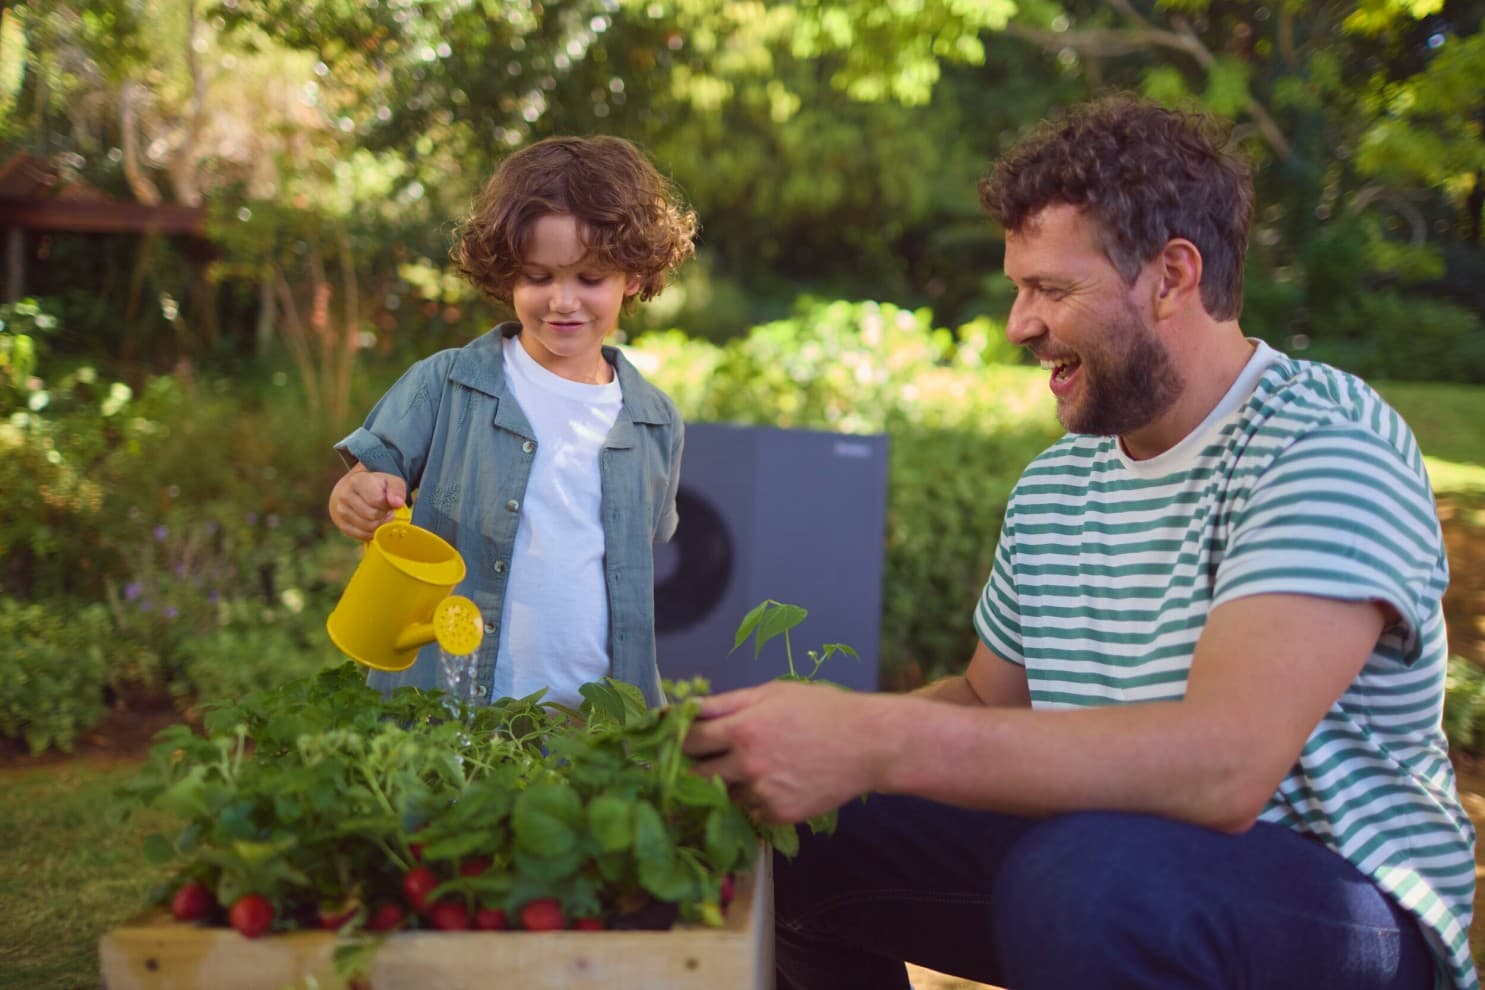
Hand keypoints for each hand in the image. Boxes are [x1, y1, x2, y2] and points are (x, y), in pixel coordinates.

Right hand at [328, 465, 407, 539]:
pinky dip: (371, 532)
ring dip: (378, 524)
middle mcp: (345, 495)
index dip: (387, 504)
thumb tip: (398, 503)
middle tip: (385, 511)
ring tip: (379, 516)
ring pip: (367, 526)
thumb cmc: (374, 486)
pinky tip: (374, 524)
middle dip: (384, 515)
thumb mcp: (389, 482)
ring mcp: (341, 511)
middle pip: (372, 515)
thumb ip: (396, 490)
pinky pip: (361, 535)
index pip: (377, 500)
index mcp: (357, 481)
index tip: (388, 503)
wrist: (351, 490)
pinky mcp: (341, 524)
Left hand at [682, 680, 888, 824]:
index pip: (688, 740)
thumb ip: (725, 703)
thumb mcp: (772, 693)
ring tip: (755, 766)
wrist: (867, 744)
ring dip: (728, 784)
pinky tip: (776, 782)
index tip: (680, 739)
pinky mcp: (778, 815)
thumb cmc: (821, 709)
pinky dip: (754, 800)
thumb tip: (686, 706)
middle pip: (696, 774)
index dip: (679, 738)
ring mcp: (762, 794)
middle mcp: (746, 766)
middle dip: (696, 766)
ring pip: (723, 794)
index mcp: (742, 729)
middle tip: (706, 757)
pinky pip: (750, 811)